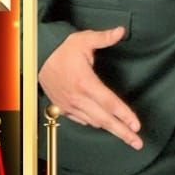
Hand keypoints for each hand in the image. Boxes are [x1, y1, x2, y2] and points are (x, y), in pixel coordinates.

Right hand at [37, 26, 142, 149]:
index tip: (137, 125)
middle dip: (123, 132)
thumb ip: (103, 38)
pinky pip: (81, 120)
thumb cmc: (61, 50)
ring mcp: (70, 105)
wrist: (36, 58)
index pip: (110, 102)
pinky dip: (94, 124)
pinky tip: (102, 125)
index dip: (125, 114)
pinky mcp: (63, 107)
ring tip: (125, 136)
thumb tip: (121, 31)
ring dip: (110, 129)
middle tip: (137, 143)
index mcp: (85, 82)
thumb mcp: (82, 39)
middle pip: (104, 120)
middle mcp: (78, 97)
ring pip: (94, 122)